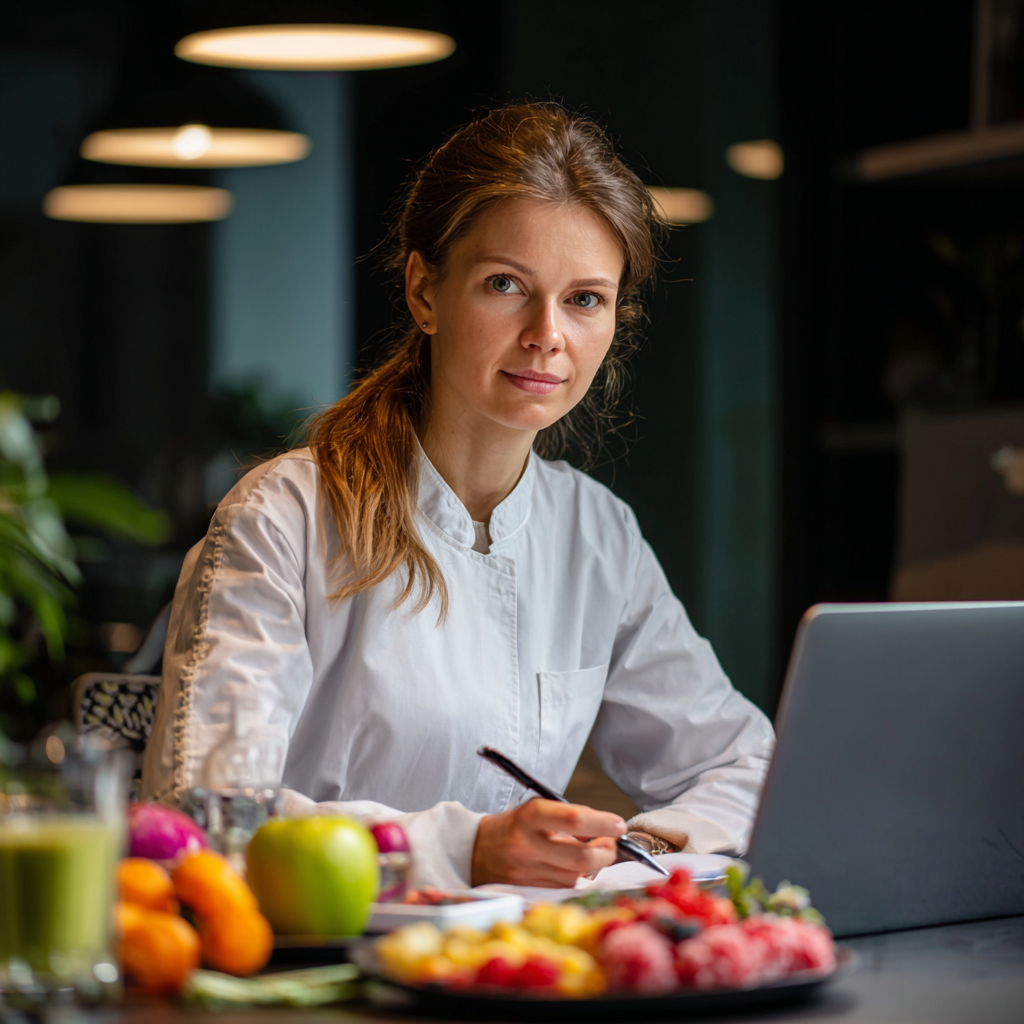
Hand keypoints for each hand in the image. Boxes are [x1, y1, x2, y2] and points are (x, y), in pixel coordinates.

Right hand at [471, 798, 625, 886]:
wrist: (474, 851)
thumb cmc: (514, 825)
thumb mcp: (537, 810)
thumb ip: (569, 819)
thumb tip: (607, 829)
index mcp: (530, 817)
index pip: (575, 819)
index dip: (602, 823)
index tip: (618, 824)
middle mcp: (528, 845)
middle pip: (582, 857)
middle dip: (606, 852)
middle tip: (610, 843)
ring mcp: (529, 872)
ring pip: (577, 875)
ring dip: (592, 865)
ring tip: (589, 851)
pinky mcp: (530, 890)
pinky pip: (565, 886)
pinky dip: (576, 876)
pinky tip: (571, 865)